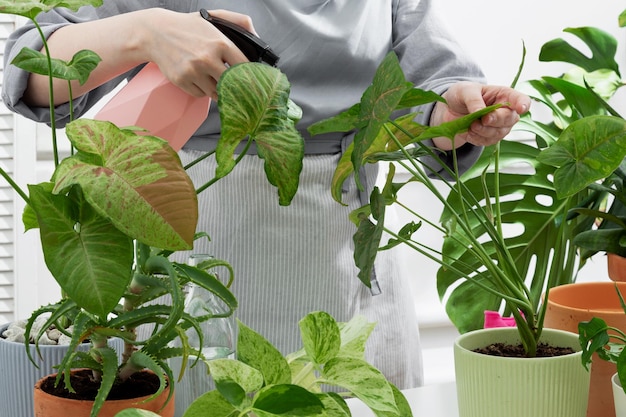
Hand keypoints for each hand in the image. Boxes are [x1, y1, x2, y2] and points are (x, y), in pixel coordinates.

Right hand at [140, 9, 254, 98]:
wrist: (155, 32)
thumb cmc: (188, 27)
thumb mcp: (214, 17)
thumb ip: (239, 22)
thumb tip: (258, 36)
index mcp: (220, 43)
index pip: (245, 67)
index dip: (249, 75)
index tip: (252, 80)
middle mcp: (207, 59)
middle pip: (232, 85)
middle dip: (234, 86)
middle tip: (235, 86)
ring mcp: (193, 71)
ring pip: (216, 92)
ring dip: (217, 88)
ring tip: (211, 76)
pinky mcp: (182, 81)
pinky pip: (201, 94)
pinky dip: (202, 90)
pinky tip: (198, 78)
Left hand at [430, 81, 530, 149]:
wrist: (450, 110)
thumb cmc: (462, 95)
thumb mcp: (465, 91)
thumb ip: (474, 100)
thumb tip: (480, 112)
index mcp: (504, 95)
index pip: (521, 100)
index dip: (523, 104)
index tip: (520, 108)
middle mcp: (506, 112)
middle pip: (510, 119)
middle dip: (496, 120)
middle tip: (483, 119)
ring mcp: (500, 127)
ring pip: (498, 133)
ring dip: (483, 131)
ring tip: (470, 125)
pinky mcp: (490, 138)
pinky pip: (487, 142)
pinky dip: (477, 138)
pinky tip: (468, 132)